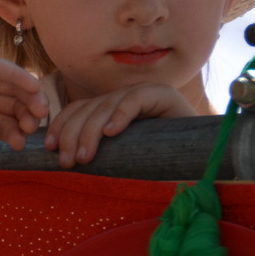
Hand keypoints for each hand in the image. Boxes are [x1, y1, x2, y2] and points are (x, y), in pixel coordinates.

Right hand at [0, 43, 46, 154]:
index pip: (4, 124)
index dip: (14, 134)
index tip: (19, 144)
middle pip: (13, 105)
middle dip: (27, 116)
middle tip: (33, 126)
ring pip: (12, 86)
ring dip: (29, 97)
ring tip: (40, 109)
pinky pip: (0, 67)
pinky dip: (17, 76)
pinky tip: (32, 86)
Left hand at [44, 83, 195, 167]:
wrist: (205, 152)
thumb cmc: (161, 160)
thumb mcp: (122, 155)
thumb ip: (100, 151)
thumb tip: (63, 160)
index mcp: (111, 108)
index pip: (78, 110)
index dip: (61, 126)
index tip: (49, 148)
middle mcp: (123, 96)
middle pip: (87, 109)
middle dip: (72, 135)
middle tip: (67, 162)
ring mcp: (143, 92)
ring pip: (106, 107)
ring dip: (91, 133)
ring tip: (85, 157)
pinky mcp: (162, 94)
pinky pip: (134, 100)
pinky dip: (121, 115)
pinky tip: (112, 133)